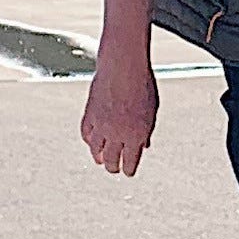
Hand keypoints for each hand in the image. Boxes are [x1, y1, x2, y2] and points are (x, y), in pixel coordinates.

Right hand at [79, 54, 159, 176]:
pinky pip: (86, 134)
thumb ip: (146, 131)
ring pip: (96, 150)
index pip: (130, 162)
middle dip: (113, 167)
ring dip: (99, 157)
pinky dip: (89, 140)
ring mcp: (101, 125)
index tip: (128, 172)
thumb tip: (144, 145)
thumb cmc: (142, 85)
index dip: (129, 169)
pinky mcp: (89, 115)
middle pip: (111, 160)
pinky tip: (91, 143)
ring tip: (100, 160)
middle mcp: (117, 134)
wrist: (123, 66)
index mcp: (136, 135)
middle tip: (113, 169)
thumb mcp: (151, 111)